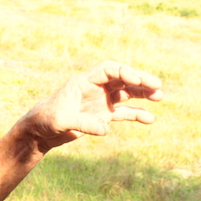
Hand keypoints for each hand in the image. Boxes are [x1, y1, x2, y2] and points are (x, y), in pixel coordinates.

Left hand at [21, 60, 162, 152]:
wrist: (41, 131)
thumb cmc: (47, 120)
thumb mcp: (63, 121)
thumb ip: (84, 124)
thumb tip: (105, 130)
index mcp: (84, 81)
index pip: (108, 69)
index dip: (123, 72)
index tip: (136, 80)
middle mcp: (95, 88)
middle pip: (122, 78)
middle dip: (140, 80)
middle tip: (157, 86)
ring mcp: (101, 101)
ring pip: (126, 93)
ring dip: (142, 94)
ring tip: (159, 97)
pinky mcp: (103, 115)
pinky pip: (124, 112)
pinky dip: (137, 114)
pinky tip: (150, 119)